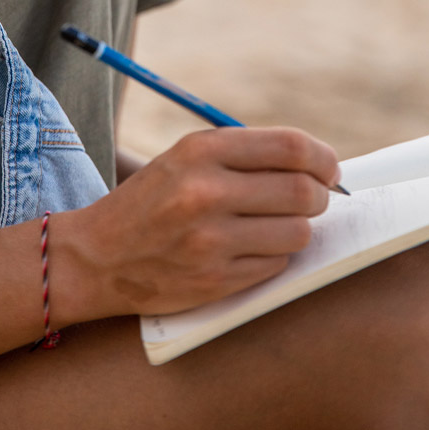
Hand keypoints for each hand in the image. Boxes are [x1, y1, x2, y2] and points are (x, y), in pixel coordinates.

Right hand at [49, 126, 339, 323]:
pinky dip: (273, 256)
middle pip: (302, 192)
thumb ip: (248, 154)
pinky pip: (276, 266)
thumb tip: (319, 164)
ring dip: (297, 229)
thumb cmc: (156, 198)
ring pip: (296, 233)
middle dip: (319, 196)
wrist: (98, 256)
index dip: (322, 158)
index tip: (330, 168)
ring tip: (275, 224)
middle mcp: (206, 193)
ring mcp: (210, 242)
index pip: (290, 147)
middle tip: (313, 198)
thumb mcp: (189, 156)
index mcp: (201, 151)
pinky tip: (248, 249)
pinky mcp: (215, 281)